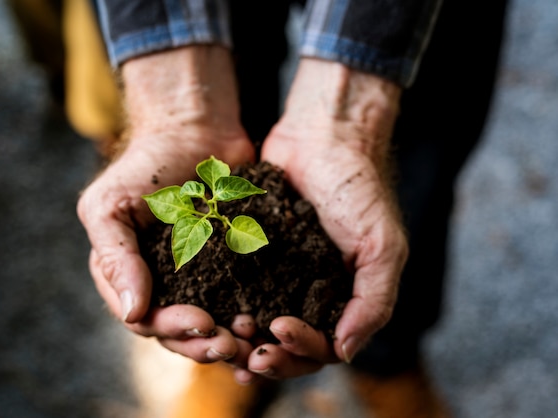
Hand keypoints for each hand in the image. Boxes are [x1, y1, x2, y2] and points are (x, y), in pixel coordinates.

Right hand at [77, 46, 255, 362]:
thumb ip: (115, 257)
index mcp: (129, 277)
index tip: (200, 321)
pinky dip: (253, 317)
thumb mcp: (111, 205)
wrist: (195, 133)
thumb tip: (133, 313)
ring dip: (231, 339)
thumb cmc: (146, 165)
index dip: (171, 327)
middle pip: (180, 332)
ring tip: (253, 340)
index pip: (145, 319)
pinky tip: (269, 324)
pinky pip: (243, 300)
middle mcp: (163, 285)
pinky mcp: (233, 268)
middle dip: (204, 342)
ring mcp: (200, 279)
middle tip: (232, 343)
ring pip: (213, 325)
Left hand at [240, 59, 407, 379]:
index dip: (301, 351)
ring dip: (243, 341)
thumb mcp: (381, 246)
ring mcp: (279, 277)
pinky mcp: (251, 255)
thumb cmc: (359, 189)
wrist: (323, 136)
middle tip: (246, 354)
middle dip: (268, 356)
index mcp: (343, 300)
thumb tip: (345, 353)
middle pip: (287, 346)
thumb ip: (374, 301)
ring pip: (258, 325)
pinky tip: (208, 317)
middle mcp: (310, 295)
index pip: (323, 347)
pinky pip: (236, 290)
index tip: (279, 331)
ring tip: (225, 341)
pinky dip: (224, 309)